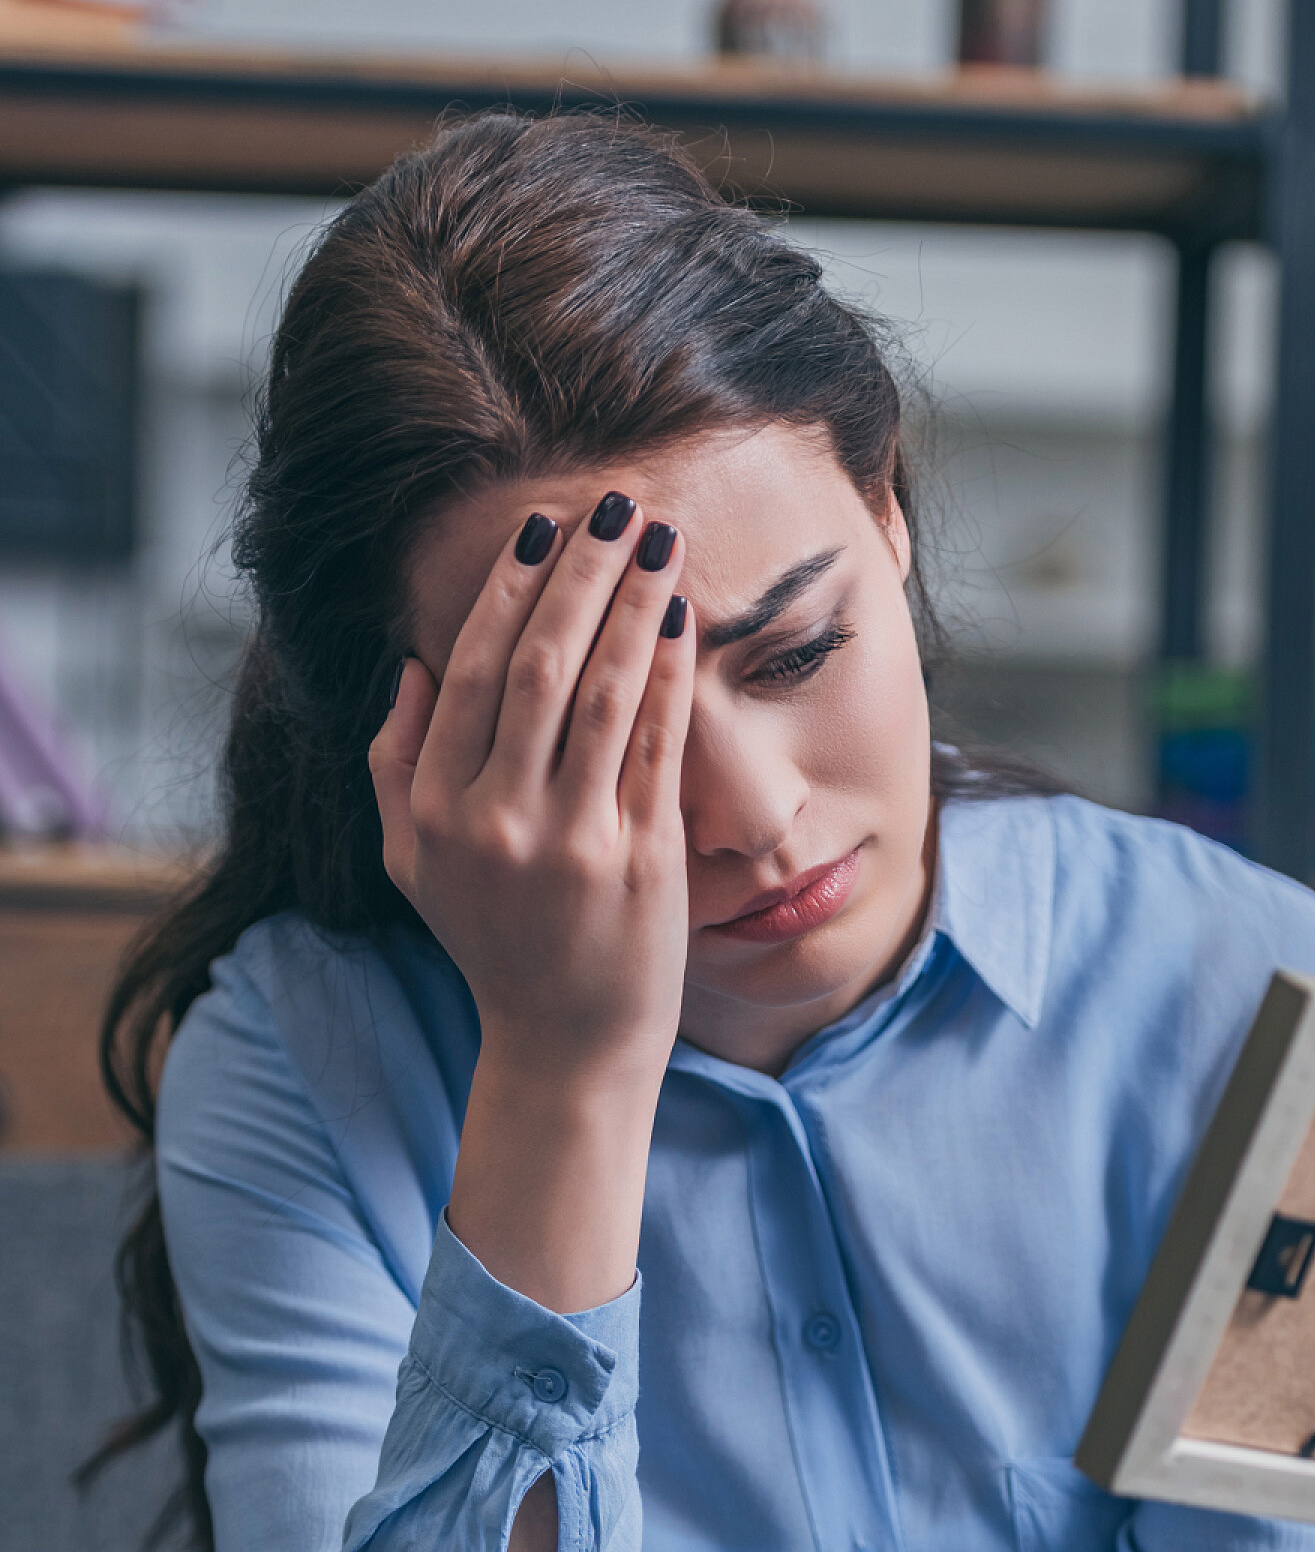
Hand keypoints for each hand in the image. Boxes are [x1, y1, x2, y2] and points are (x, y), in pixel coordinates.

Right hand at [369, 494, 692, 1089]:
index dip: (510, 589)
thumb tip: (413, 665)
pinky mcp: (640, 860)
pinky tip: (683, 620)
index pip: (471, 671)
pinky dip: (672, 676)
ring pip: (605, 693)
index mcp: (436, 809)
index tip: (543, 530)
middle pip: (540, 665)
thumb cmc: (492, 943)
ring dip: (634, 604)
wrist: (565, 1044)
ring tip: (657, 541)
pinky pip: (659, 746)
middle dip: (581, 573)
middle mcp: (499, 820)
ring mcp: (573, 840)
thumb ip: (394, 762)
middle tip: (613, 507)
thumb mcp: (411, 862)